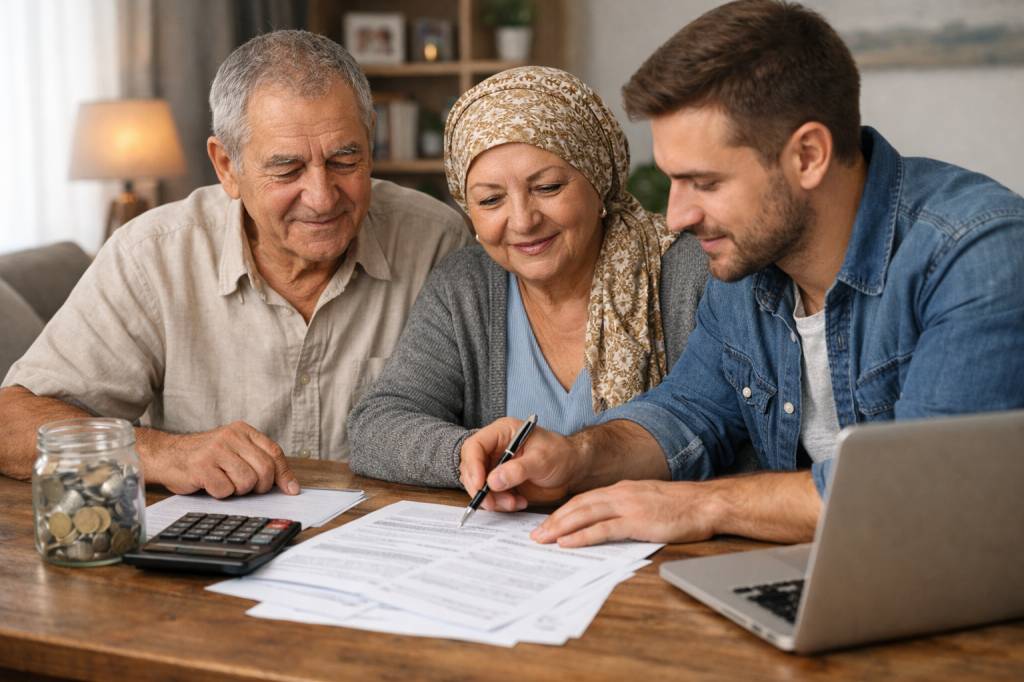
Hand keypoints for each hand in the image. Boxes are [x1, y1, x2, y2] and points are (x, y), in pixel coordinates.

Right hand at [152, 421, 299, 497]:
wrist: (166, 455)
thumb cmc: (204, 457)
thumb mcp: (233, 450)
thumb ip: (257, 459)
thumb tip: (288, 485)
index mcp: (242, 430)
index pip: (274, 452)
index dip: (284, 474)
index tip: (291, 490)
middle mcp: (231, 437)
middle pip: (265, 469)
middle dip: (260, 486)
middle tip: (246, 488)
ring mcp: (216, 450)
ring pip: (247, 482)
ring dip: (238, 490)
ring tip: (225, 482)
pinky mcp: (202, 466)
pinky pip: (225, 490)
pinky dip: (220, 493)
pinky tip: (210, 484)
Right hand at [459, 418, 581, 511]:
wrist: (573, 469)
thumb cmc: (560, 455)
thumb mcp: (541, 460)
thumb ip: (517, 470)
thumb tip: (492, 481)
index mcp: (502, 433)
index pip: (475, 446)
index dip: (472, 466)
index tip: (480, 485)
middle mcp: (495, 449)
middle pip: (471, 468)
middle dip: (479, 488)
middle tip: (491, 503)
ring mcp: (497, 467)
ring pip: (479, 486)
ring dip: (492, 499)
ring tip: (514, 503)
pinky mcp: (502, 483)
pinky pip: (491, 496)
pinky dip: (501, 504)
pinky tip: (519, 503)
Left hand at [530, 480, 714, 547]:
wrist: (705, 504)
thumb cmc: (681, 506)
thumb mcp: (647, 501)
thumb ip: (627, 508)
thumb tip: (609, 522)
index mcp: (622, 489)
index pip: (584, 500)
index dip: (563, 512)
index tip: (547, 523)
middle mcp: (620, 494)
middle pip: (578, 506)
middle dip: (554, 520)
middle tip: (535, 535)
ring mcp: (628, 506)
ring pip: (585, 514)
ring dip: (560, 527)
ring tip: (543, 539)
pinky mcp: (637, 521)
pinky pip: (603, 529)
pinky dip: (582, 535)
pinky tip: (568, 543)